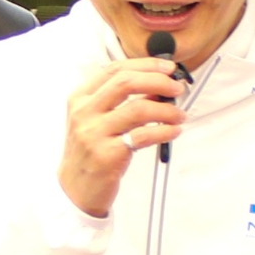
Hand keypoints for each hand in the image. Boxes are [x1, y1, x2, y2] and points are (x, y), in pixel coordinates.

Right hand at [59, 58, 184, 217]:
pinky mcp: (107, 154)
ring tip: (179, 114)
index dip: (145, 64)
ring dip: (166, 109)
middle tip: (177, 88)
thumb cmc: (90, 152)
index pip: (115, 70)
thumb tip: (157, 87)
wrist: (75, 189)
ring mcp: (94, 133)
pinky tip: (173, 131)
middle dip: (158, 81)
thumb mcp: (96, 120)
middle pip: (126, 83)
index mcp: (81, 98)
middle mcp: (84, 112)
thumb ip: (120, 101)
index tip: (167, 67)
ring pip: (138, 109)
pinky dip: (164, 131)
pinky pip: (143, 136)